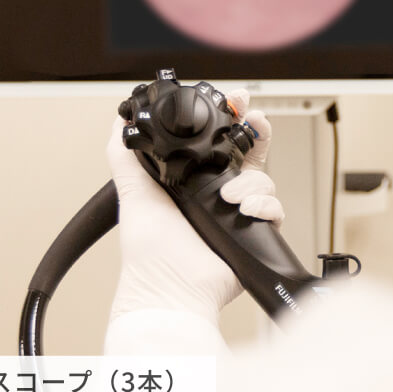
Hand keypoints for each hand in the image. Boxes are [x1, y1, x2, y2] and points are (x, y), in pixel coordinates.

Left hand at [106, 89, 283, 325]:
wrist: (169, 288)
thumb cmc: (148, 250)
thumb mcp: (131, 191)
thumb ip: (124, 154)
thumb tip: (119, 119)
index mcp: (191, 182)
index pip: (216, 144)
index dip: (229, 121)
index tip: (234, 102)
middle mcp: (216, 195)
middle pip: (248, 154)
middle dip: (256, 133)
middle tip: (254, 120)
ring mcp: (237, 214)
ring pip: (263, 180)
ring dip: (251, 181)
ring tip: (229, 196)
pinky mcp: (253, 233)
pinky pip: (273, 209)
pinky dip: (265, 206)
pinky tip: (246, 210)